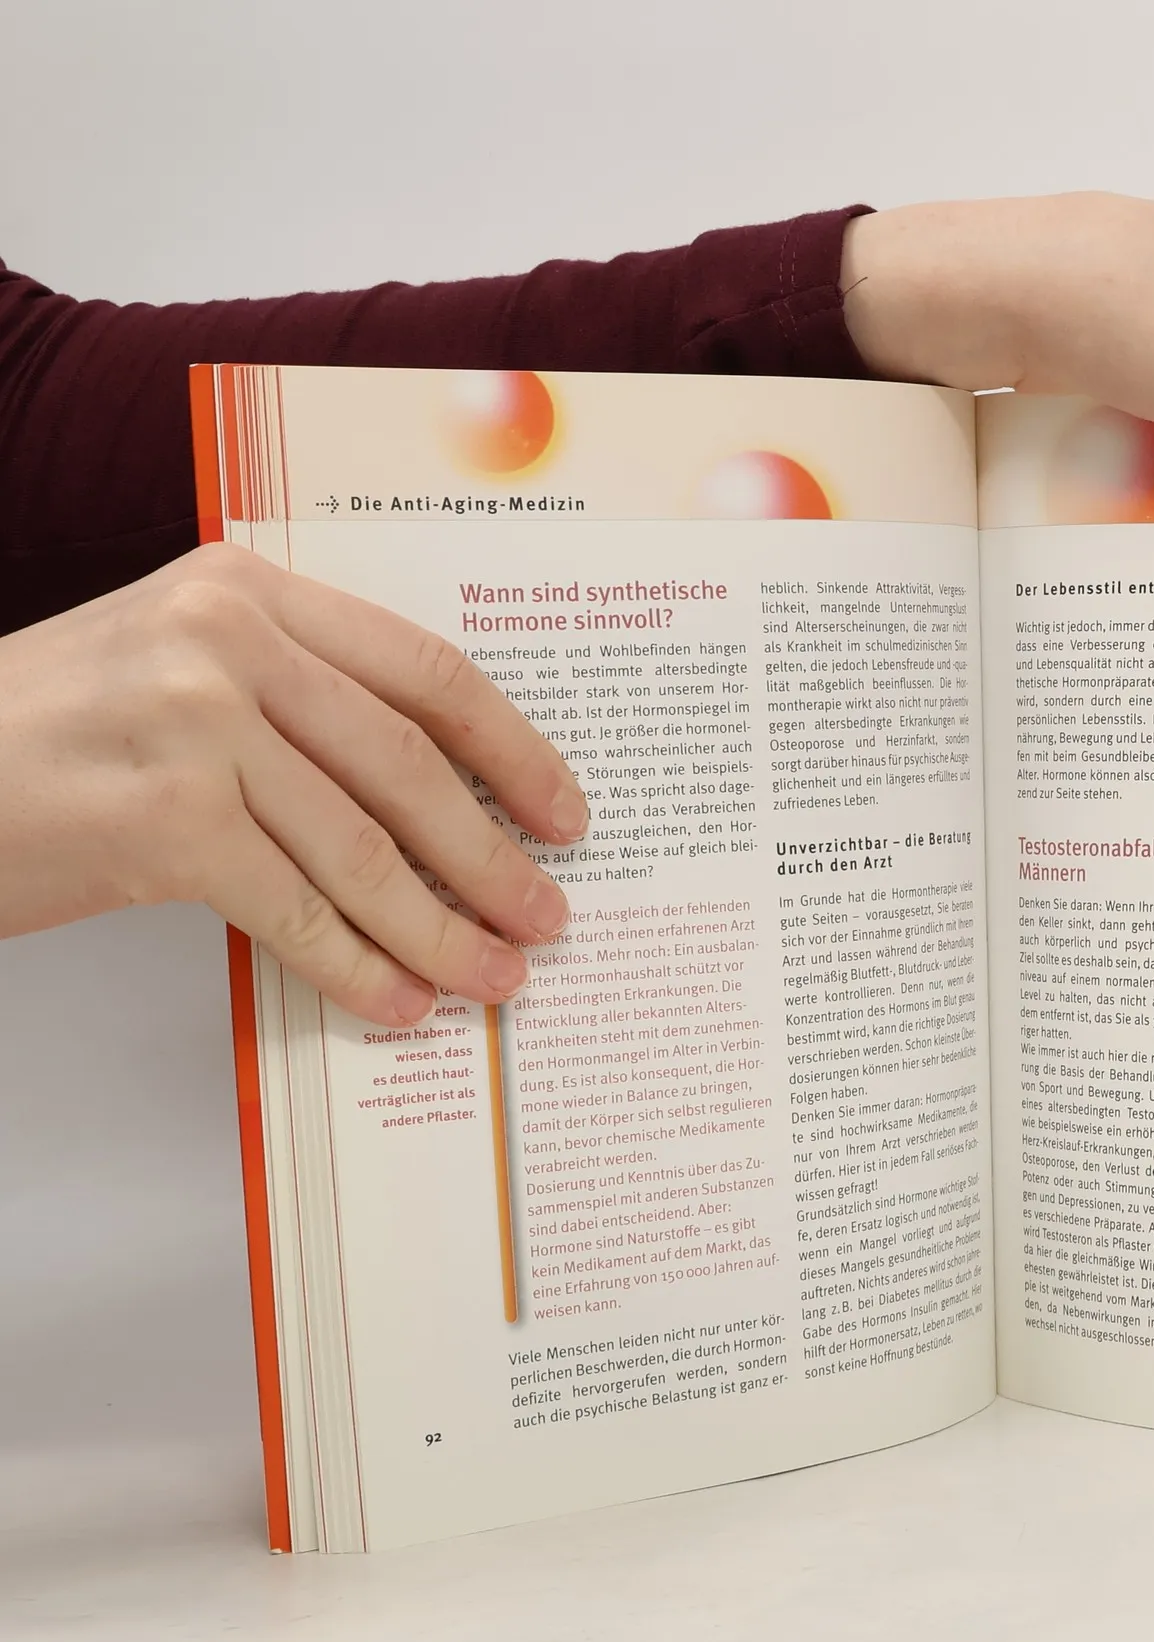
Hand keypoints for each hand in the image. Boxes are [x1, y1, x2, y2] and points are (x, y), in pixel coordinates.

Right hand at [0, 545, 587, 1025]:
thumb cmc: (52, 736)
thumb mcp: (177, 670)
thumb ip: (299, 702)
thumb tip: (445, 806)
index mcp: (250, 591)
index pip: (427, 671)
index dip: (514, 752)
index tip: (566, 815)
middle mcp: (226, 640)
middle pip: (410, 765)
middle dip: (493, 858)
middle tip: (546, 918)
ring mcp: (192, 724)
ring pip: (364, 849)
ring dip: (443, 929)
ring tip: (495, 976)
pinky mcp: (160, 821)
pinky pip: (296, 911)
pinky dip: (358, 967)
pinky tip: (399, 1002)